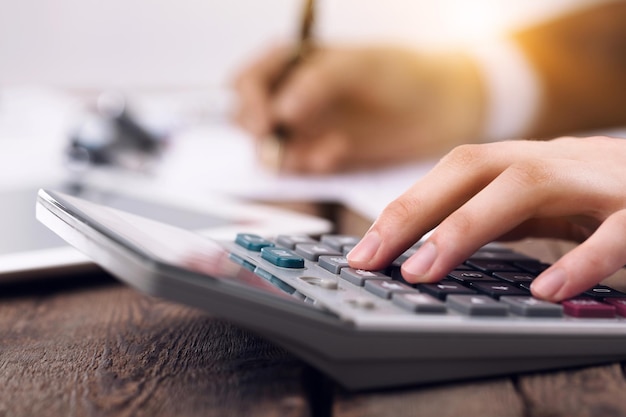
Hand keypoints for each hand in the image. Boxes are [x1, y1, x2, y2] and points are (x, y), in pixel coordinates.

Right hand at [232, 44, 483, 172]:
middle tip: (279, 140)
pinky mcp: (323, 154)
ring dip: (287, 153)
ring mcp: (307, 126)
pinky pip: (301, 165)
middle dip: (260, 131)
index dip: (250, 101)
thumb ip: (317, 83)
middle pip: (248, 117)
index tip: (266, 122)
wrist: (443, 107)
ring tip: (322, 150)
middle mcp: (294, 95)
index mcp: (296, 63)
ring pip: (270, 147)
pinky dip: (313, 163)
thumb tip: (281, 110)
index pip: (250, 80)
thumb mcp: (360, 66)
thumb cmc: (404, 72)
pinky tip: (338, 151)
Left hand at [347, 136, 625, 301]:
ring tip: (423, 271)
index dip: (403, 210)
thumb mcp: (540, 203)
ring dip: (467, 226)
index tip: (362, 254)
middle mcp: (553, 162)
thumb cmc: (602, 195)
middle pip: (473, 168)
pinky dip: (582, 259)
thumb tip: (429, 251)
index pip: (452, 175)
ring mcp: (598, 180)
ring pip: (529, 185)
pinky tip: (547, 291)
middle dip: (415, 212)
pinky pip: (617, 231)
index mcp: (524, 163)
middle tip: (372, 260)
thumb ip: (495, 218)